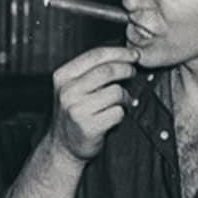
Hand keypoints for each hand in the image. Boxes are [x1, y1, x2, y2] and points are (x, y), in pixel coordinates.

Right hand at [48, 46, 139, 162]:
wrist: (64, 145)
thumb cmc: (75, 112)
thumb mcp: (74, 87)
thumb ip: (92, 71)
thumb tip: (125, 56)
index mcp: (63, 76)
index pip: (95, 55)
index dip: (119, 52)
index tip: (135, 54)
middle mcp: (67, 91)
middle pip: (107, 71)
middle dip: (126, 70)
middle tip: (133, 73)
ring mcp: (77, 110)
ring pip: (116, 92)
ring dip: (126, 96)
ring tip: (123, 102)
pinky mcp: (88, 127)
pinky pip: (118, 112)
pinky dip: (122, 113)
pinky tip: (116, 116)